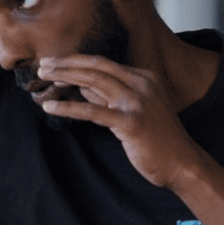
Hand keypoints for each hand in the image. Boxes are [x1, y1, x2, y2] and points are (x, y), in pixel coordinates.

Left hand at [38, 55, 204, 189]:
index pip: (104, 64)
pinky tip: (50, 107)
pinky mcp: (130, 122)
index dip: (76, 62)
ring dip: (66, 77)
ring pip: (94, 82)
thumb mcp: (131, 111)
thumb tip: (83, 87)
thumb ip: (109, 97)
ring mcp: (137, 102)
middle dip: (67, 63)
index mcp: (143, 78)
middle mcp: (141, 84)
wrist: (180, 162)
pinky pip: (93, 111)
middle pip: (97, 67)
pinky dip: (69, 108)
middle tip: (43, 65)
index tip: (54, 63)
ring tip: (43, 77)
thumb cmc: (155, 139)